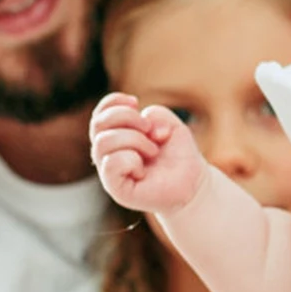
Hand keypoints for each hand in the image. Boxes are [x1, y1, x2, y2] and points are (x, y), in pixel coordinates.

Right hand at [90, 91, 206, 213]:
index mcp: (114, 137)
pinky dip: (131, 159)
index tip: (135, 103)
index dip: (113, 103)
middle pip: (98, 124)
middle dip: (128, 118)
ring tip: (153, 151)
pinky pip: (111, 164)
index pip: (99, 115)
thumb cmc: (177, 154)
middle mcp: (107, 154)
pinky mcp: (116, 189)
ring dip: (134, 139)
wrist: (191, 183)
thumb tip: (146, 128)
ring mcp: (109, 172)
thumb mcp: (170, 124)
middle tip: (151, 131)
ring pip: (103, 142)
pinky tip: (143, 169)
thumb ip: (155, 114)